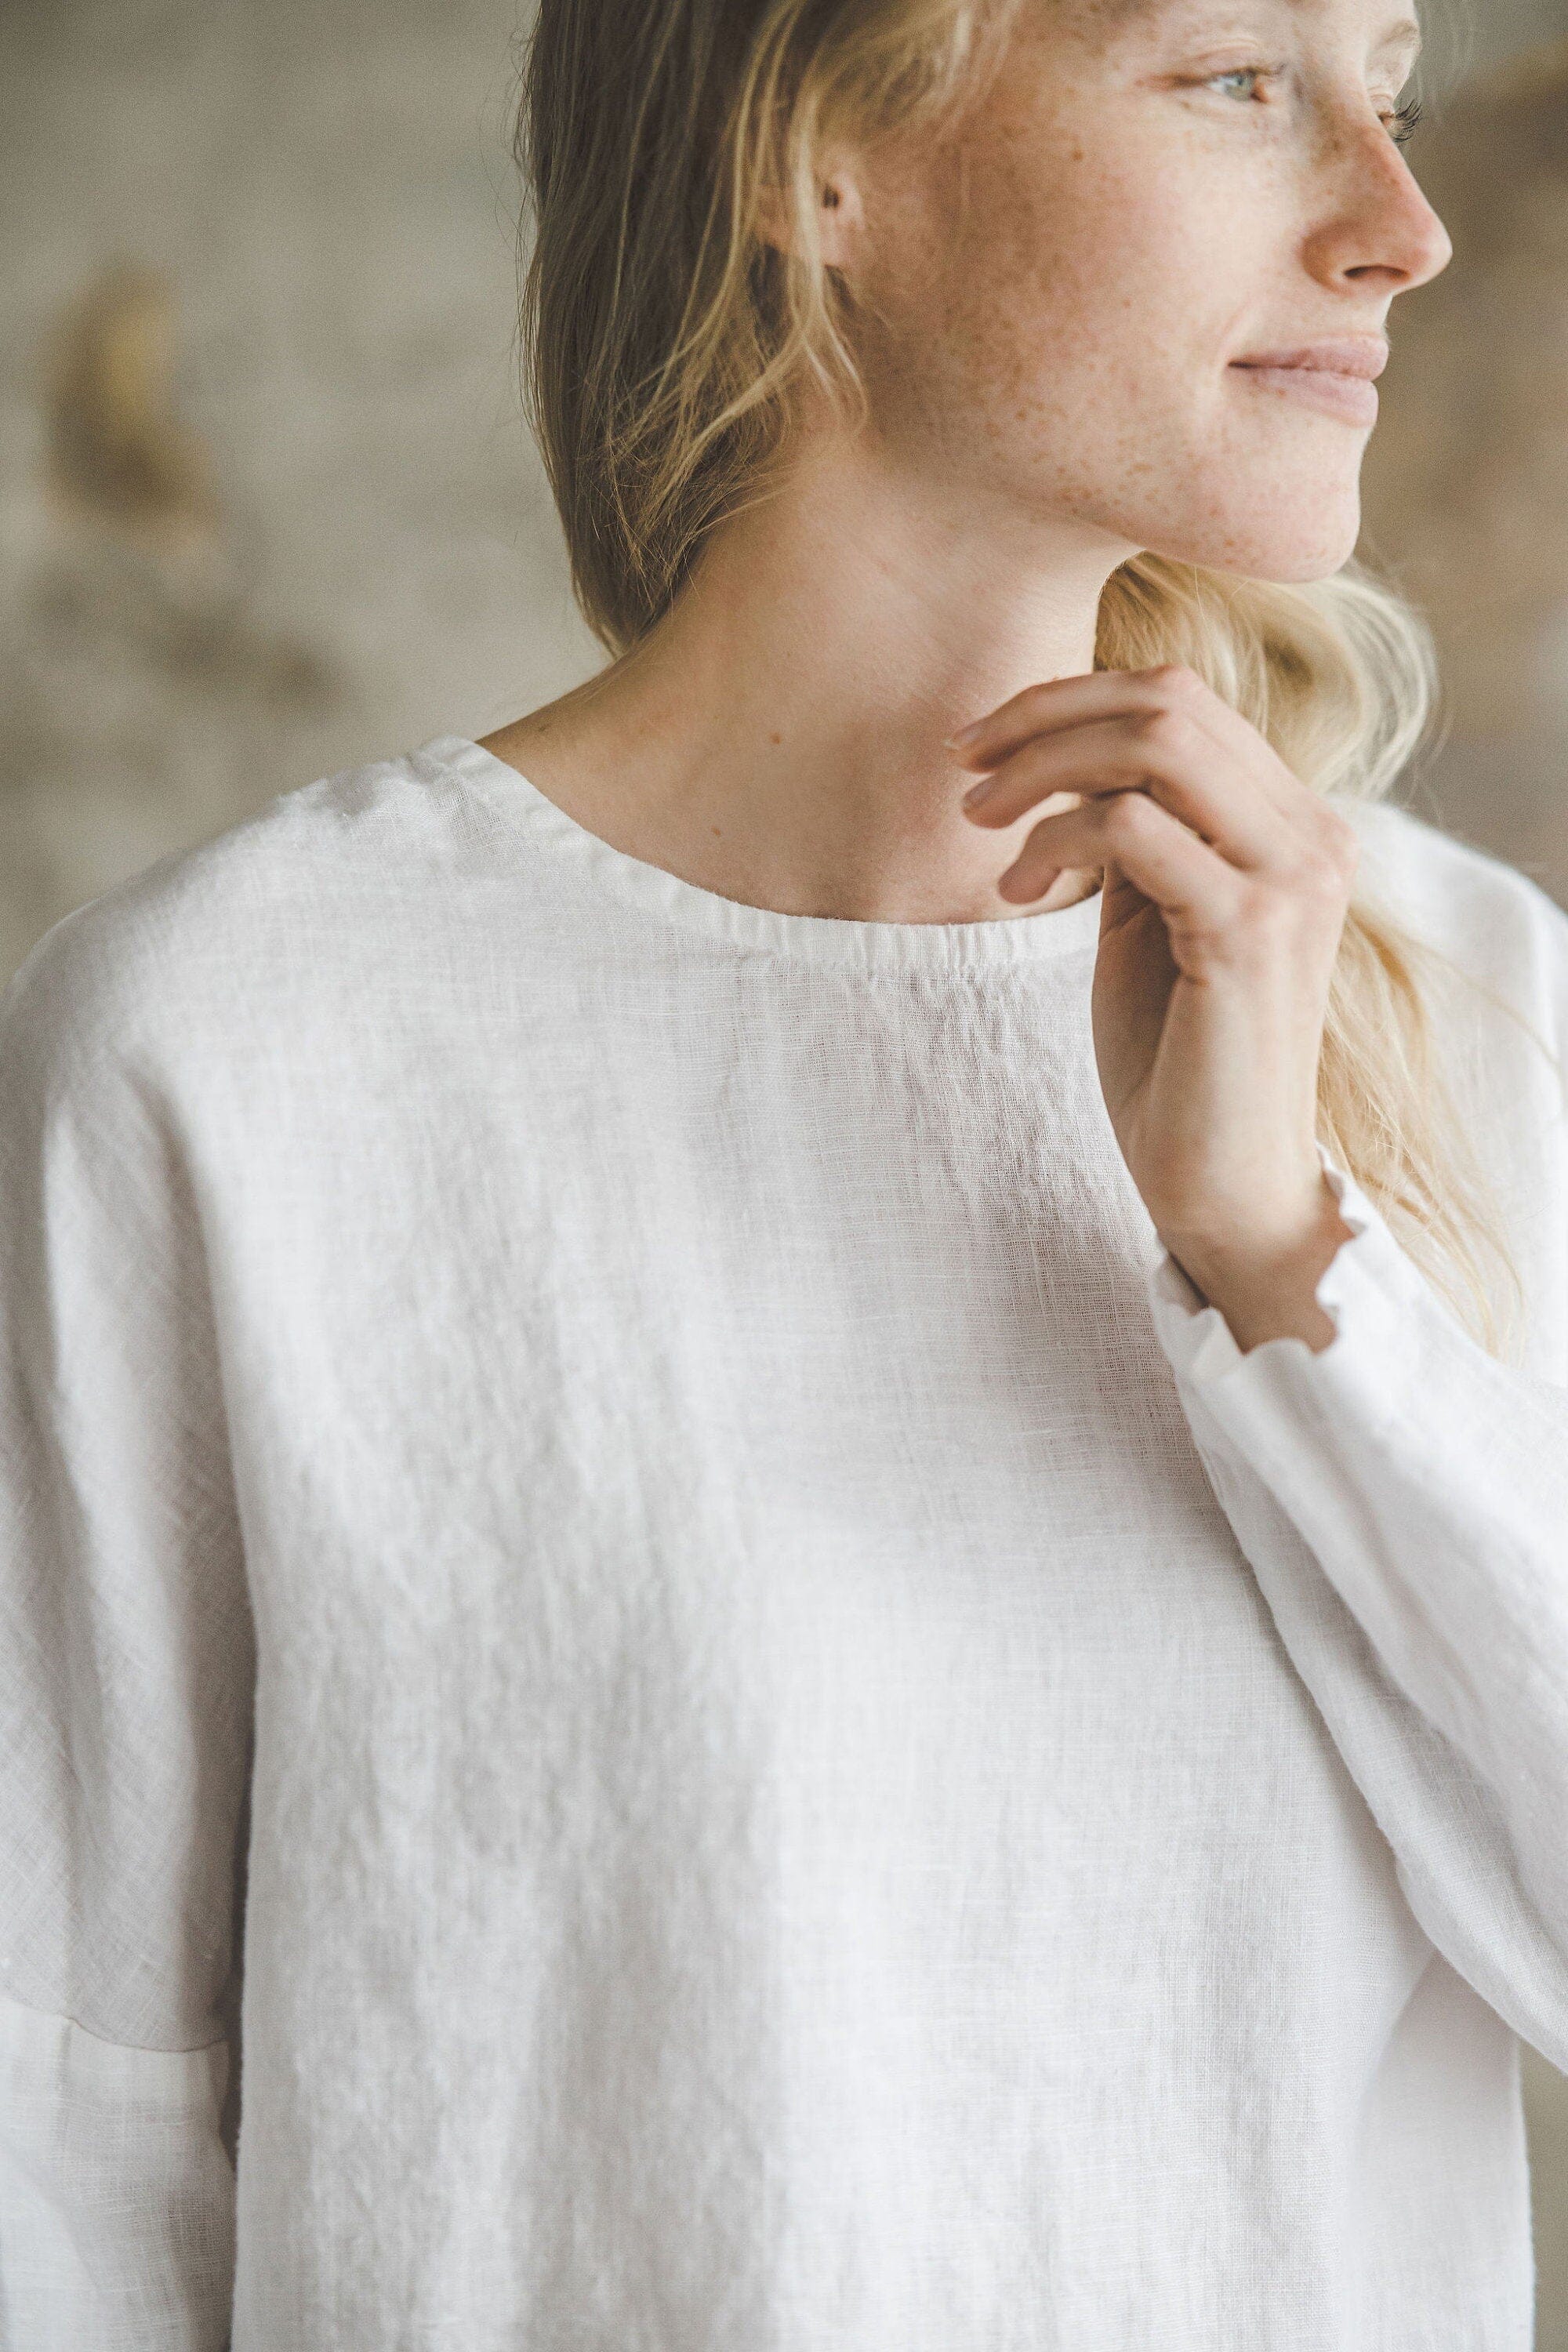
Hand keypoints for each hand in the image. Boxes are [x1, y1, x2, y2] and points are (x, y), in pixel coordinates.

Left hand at [951, 664, 1360, 1350]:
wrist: (1229, 1187)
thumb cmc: (1179, 1064)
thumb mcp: (1153, 920)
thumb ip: (1139, 833)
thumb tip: (1074, 757)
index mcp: (1294, 826)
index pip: (1183, 699)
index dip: (1070, 698)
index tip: (984, 745)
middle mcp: (1311, 837)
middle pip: (1169, 699)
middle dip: (1043, 714)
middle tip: (963, 767)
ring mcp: (1289, 879)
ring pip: (1152, 744)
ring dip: (1039, 769)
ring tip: (979, 825)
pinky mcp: (1247, 931)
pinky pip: (1127, 828)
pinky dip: (1051, 841)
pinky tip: (1018, 892)